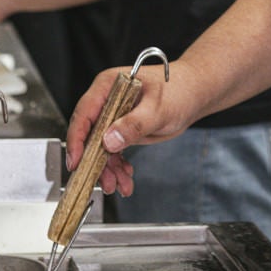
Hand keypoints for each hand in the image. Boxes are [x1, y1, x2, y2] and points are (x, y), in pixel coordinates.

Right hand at [65, 63, 195, 196]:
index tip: (76, 162)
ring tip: (120, 185)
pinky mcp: (122, 129)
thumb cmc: (180, 91)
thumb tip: (109, 140)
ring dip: (108, 169)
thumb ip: (134, 124)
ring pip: (100, 148)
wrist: (194, 95)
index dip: (77, 139)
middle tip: (105, 182)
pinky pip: (113, 152)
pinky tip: (125, 177)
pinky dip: (118, 167)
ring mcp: (113, 116)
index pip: (85, 113)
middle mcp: (107, 101)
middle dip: (95, 162)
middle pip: (89, 135)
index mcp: (109, 86)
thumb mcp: (158, 109)